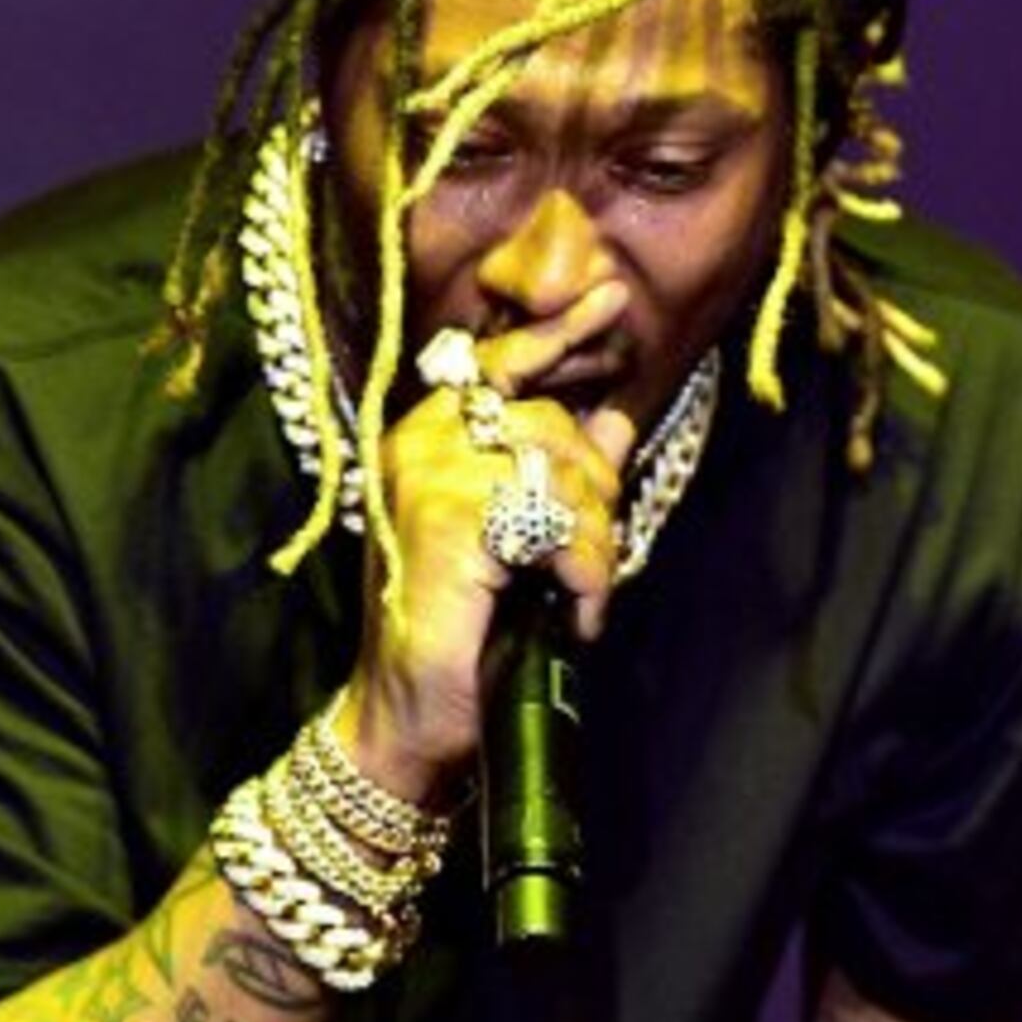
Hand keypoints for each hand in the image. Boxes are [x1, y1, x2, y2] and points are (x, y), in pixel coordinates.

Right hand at [339, 279, 640, 799]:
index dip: (560, 329)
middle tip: (593, 555)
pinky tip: (576, 611)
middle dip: (597, 490)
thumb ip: (558, 474)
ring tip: (580, 594)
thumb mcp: (520, 541)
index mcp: (424, 438)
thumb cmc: (463, 635)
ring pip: (561, 469)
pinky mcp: (449, 524)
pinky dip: (584, 572)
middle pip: (550, 418)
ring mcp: (427, 480)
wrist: (410, 722)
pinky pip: (556, 521)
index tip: (610, 299)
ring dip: (595, 542)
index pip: (498, 359)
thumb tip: (612, 417)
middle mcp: (417, 444)